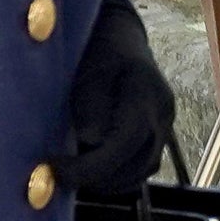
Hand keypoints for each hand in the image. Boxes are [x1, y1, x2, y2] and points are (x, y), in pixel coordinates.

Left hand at [55, 0, 175, 198]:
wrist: (120, 40)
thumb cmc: (98, 50)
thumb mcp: (88, 69)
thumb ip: (91, 104)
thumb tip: (91, 141)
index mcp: (146, 92)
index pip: (126, 140)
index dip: (91, 164)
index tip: (57, 170)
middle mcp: (162, 114)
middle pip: (135, 164)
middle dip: (94, 177)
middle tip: (55, 175)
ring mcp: (164, 129)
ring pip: (138, 173)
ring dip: (103, 180)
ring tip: (70, 173)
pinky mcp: (157, 141)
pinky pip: (138, 170)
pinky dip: (113, 177)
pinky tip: (88, 171)